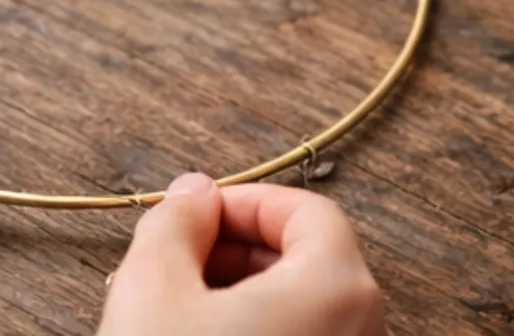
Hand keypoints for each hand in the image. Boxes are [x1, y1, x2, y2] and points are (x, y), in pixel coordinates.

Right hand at [99, 173, 385, 335]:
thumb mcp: (154, 285)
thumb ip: (176, 221)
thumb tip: (191, 192)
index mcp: (335, 290)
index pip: (306, 209)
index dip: (243, 200)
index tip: (196, 211)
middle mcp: (359, 330)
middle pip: (301, 257)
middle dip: (228, 246)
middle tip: (174, 255)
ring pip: (292, 303)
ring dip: (227, 289)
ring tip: (166, 300)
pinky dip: (243, 324)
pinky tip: (186, 331)